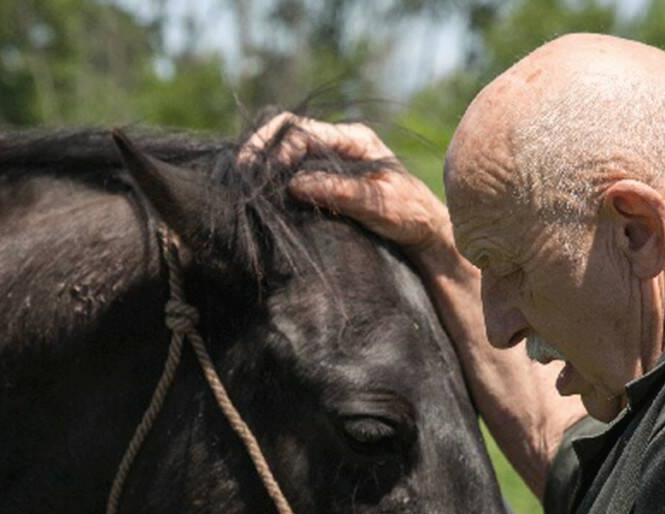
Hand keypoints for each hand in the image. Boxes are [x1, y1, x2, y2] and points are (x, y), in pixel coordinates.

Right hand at [240, 112, 456, 255]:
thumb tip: (295, 185)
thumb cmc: (410, 215)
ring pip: (285, 151)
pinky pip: (290, 171)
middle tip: (239, 171)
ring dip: (264, 164)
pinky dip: (273, 179)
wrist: (425, 232)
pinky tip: (261, 193)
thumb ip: (339, 191)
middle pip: (287, 134)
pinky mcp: (324, 180)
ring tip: (244, 183)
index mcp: (354, 138)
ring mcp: (330, 161)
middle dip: (261, 149)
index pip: (303, 131)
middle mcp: (339, 143)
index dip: (277, 148)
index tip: (263, 174)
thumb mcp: (378, 202)